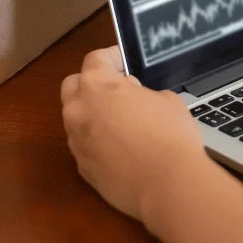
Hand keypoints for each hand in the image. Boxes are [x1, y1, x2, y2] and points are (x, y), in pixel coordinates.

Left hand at [61, 47, 205, 222]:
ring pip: (77, 119)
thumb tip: (133, 99)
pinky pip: (85, 146)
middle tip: (118, 91)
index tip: (123, 62)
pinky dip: (98, 143)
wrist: (167, 185)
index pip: (95, 59)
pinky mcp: (81, 169)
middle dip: (92, 84)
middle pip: (73, 86)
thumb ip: (142, 93)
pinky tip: (122, 151)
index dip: (112, 57)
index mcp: (96, 86)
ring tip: (122, 124)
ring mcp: (76, 142)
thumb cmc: (170, 135)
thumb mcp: (166, 99)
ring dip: (93, 115)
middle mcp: (77, 111)